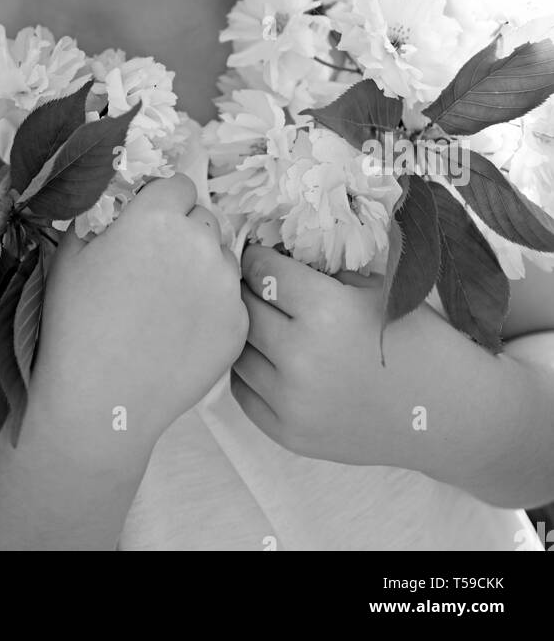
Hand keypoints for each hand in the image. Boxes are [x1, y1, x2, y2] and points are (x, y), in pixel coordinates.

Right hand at [28, 173, 248, 456]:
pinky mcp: (238, 324)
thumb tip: (116, 203)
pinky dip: (211, 307)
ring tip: (167, 302)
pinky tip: (180, 330)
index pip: (178, 185)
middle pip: (203, 219)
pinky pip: (230, 299)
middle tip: (155, 265)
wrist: (99, 401)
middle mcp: (200, 242)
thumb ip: (99, 216)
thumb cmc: (75, 324)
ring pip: (221, 258)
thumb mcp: (71, 255)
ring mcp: (225, 286)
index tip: (148, 224)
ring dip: (202, 267)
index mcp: (157, 217)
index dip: (161, 202)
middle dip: (183, 232)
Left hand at [231, 243, 475, 472]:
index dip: (257, 257)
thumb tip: (274, 255)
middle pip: (244, 309)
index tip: (260, 255)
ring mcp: (291, 402)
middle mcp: (300, 357)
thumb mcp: (375, 290)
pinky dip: (251, 371)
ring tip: (265, 322)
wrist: (451, 416)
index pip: (261, 271)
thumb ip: (322, 274)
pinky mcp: (289, 435)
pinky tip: (270, 359)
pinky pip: (244, 392)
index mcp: (325, 310)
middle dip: (248, 291)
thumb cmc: (419, 342)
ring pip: (238, 351)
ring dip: (247, 332)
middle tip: (258, 285)